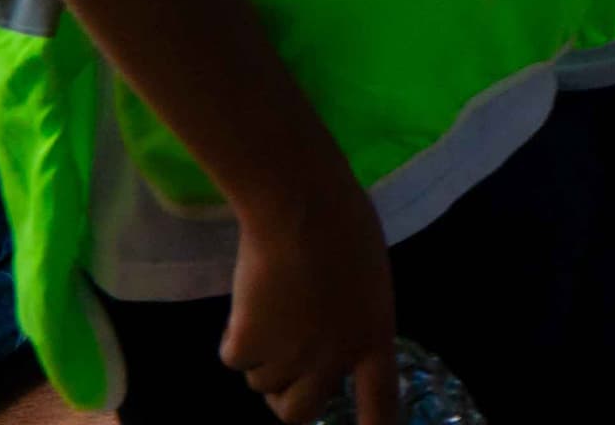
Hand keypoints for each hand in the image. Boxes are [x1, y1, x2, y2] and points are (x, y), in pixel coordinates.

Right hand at [218, 162, 396, 422]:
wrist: (301, 209)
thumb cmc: (343, 227)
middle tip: (282, 367)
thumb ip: (351, 320)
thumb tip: (329, 339)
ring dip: (261, 355)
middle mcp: (332, 360)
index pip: (381, 402)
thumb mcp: (367, 282)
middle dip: (285, 397)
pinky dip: (236, 336)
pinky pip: (233, 358)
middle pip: (299, 412)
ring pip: (260, 382)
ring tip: (272, 306)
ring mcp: (289, 357)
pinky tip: (250, 300)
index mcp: (373, 337)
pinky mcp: (247, 347)